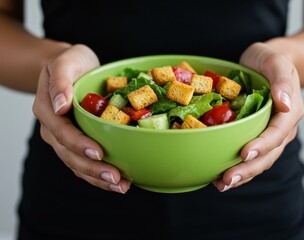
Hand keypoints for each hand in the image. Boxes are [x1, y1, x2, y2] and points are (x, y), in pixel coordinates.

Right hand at [32, 44, 130, 193]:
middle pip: (70, 154)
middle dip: (93, 169)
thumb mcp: (65, 61)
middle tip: (116, 178)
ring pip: (78, 164)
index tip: (99, 153)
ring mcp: (65, 138)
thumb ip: (60, 81)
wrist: (73, 67)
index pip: (62, 132)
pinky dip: (100, 173)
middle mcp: (54, 128)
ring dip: (98, 178)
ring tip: (121, 186)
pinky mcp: (78, 142)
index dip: (80, 144)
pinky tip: (118, 180)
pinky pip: (85, 162)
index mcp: (48, 110)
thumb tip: (60, 104)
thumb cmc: (70, 62)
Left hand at [213, 42, 303, 191]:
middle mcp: (281, 128)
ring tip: (221, 184)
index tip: (245, 153)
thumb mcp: (276, 62)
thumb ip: (282, 80)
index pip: (277, 133)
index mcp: (289, 111)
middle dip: (248, 169)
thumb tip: (284, 103)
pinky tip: (220, 175)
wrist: (263, 63)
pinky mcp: (256, 136)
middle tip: (227, 179)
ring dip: (242, 175)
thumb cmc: (269, 61)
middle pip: (268, 154)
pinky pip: (250, 156)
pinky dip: (237, 167)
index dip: (263, 145)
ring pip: (259, 160)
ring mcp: (269, 135)